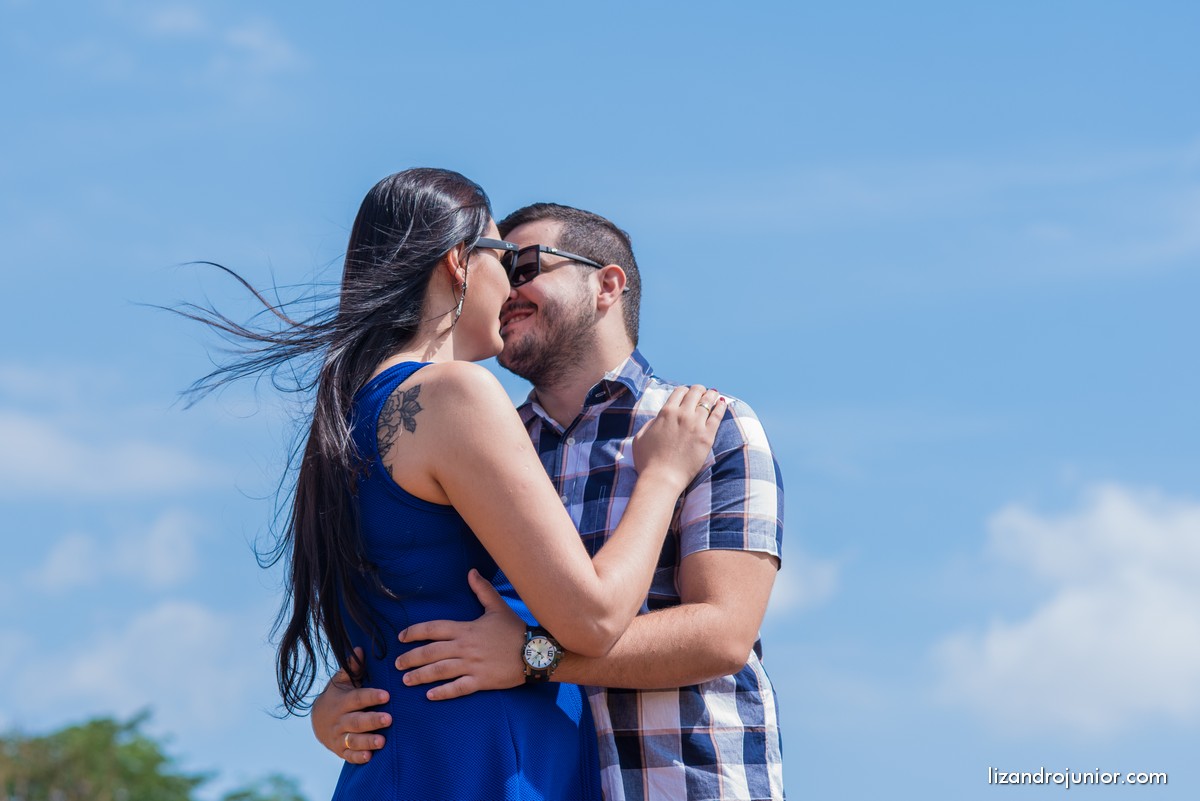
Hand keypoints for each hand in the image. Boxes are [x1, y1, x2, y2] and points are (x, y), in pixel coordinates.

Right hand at [311, 647, 390, 763]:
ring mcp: (339, 736)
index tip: (387, 695)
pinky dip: (358, 757)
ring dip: (367, 741)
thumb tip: (360, 648)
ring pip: (353, 740)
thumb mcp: (341, 681)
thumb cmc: (337, 696)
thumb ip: (352, 667)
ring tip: (382, 741)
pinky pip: (349, 755)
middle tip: (389, 719)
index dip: (371, 696)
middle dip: (372, 720)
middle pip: (355, 721)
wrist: (318, 720)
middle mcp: (339, 720)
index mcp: (342, 701)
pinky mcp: (340, 750)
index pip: (357, 698)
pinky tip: (369, 757)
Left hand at [396, 568, 525, 699]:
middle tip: (397, 664)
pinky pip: (458, 688)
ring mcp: (472, 665)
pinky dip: (443, 692)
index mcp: (466, 629)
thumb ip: (482, 590)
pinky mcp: (481, 681)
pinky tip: (429, 695)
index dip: (415, 632)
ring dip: (420, 676)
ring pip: (440, 671)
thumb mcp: (497, 607)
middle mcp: (465, 647)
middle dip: (411, 658)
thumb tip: (471, 571)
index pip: (434, 628)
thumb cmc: (515, 629)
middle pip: (431, 652)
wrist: (535, 652)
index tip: (401, 637)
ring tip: (406, 680)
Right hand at [633, 385, 724, 488]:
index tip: (687, 395)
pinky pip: (717, 415)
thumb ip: (650, 423)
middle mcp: (682, 414)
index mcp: (666, 412)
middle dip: (699, 390)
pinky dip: (721, 406)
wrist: (662, 478)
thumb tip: (659, 418)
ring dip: (710, 395)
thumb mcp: (640, 437)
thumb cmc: (648, 461)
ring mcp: (696, 424)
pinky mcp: (707, 436)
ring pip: (708, 400)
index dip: (684, 391)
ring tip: (713, 396)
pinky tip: (722, 402)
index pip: (680, 391)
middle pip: (695, 392)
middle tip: (702, 393)